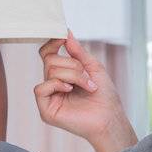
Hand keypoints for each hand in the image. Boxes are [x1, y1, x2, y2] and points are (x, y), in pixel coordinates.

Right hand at [33, 33, 128, 147]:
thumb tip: (66, 33)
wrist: (110, 117)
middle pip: (50, 60)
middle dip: (73, 65)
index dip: (52, 44)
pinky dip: (57, 85)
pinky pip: (41, 88)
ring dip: (73, 76)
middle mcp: (53, 84)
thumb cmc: (104, 96)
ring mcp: (49, 97)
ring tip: (88, 86)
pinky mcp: (45, 109)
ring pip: (50, 71)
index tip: (62, 38)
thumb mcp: (93, 67)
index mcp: (62, 74)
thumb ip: (78, 51)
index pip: (47, 54)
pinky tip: (70, 90)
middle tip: (88, 77)